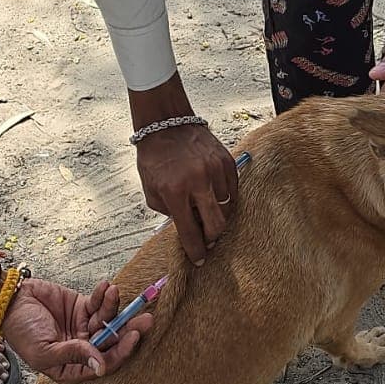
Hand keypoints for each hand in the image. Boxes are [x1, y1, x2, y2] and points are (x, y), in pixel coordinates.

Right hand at [2, 278, 151, 383]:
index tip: (134, 337)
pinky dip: (104, 295)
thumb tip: (100, 367)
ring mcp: (84, 328)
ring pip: (109, 320)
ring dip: (115, 307)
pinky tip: (107, 287)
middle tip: (145, 320)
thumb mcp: (45, 351)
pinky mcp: (83, 308)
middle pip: (113, 342)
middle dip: (129, 330)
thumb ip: (74, 356)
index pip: (104, 363)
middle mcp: (83, 350)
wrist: (9, 302)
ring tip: (115, 292)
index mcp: (73, 368)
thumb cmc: (21, 331)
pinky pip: (99, 303)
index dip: (121, 352)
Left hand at [135, 124, 237, 264]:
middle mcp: (198, 182)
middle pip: (216, 225)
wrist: (167, 124)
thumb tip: (187, 228)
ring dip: (218, 216)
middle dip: (212, 238)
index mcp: (175, 192)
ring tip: (208, 213)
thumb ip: (168, 212)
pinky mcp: (227, 161)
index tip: (199, 259)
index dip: (195, 250)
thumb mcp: (151, 190)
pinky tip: (214, 197)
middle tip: (207, 240)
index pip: (190, 232)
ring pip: (227, 208)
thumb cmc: (156, 158)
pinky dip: (225, 198)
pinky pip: (233, 190)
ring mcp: (215, 170)